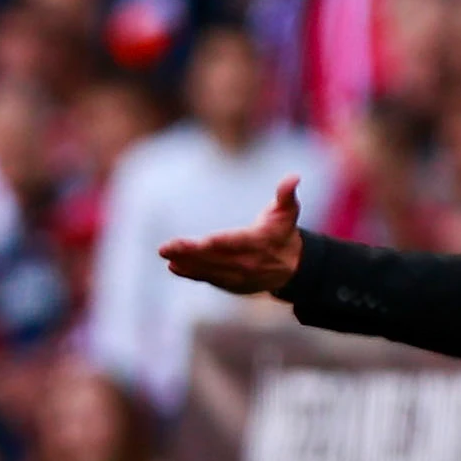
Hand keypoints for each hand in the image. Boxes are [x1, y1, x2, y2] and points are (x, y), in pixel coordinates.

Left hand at [159, 176, 304, 295]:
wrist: (293, 268)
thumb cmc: (283, 233)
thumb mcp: (288, 212)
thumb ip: (286, 195)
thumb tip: (294, 177)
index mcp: (261, 243)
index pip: (239, 242)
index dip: (221, 243)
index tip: (204, 241)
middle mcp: (250, 262)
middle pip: (217, 257)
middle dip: (191, 252)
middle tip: (166, 247)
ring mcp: (240, 276)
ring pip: (210, 269)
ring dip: (187, 262)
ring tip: (166, 254)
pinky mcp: (232, 283)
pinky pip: (210, 278)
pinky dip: (192, 274)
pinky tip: (175, 266)